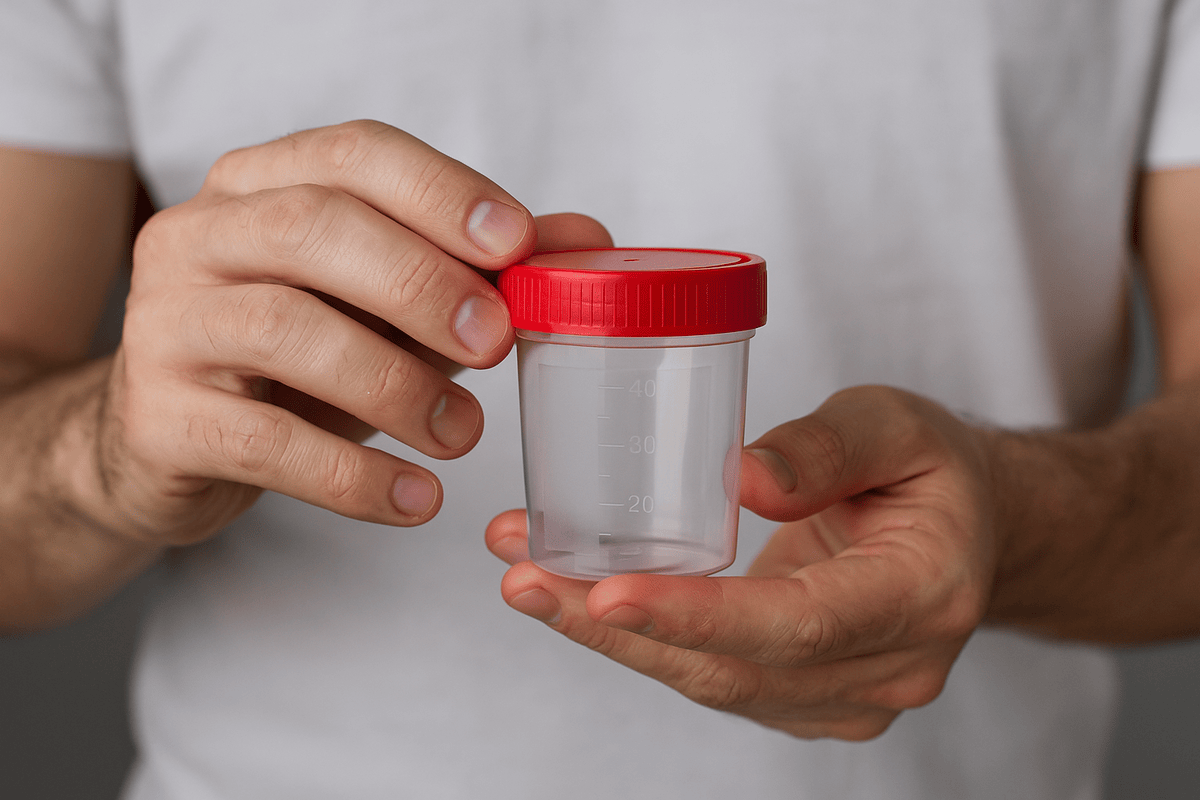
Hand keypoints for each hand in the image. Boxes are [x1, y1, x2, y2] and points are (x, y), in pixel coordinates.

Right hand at [97, 120, 609, 545]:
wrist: (176, 440)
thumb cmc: (298, 359)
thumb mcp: (385, 304)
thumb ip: (474, 268)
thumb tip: (586, 240)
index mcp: (260, 185)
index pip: (352, 154)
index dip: (440, 192)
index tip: (518, 245)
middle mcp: (199, 236)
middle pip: (311, 228)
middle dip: (420, 282)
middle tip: (495, 342)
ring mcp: (166, 323)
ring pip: (284, 329)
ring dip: (395, 383)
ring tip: (463, 434)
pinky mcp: (158, 417)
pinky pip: (263, 442)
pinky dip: (352, 475)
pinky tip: (415, 500)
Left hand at [487, 386, 997, 740]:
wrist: (964, 528)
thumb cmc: (931, 468)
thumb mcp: (898, 424)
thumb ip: (828, 448)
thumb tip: (738, 479)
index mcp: (924, 594)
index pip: (798, 624)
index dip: (697, 617)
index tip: (605, 591)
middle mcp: (888, 668)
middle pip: (733, 667)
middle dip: (617, 628)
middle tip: (524, 578)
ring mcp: (844, 696)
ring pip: (709, 681)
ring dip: (609, 634)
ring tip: (527, 575)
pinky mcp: (804, 696)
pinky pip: (711, 676)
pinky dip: (640, 638)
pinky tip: (576, 594)